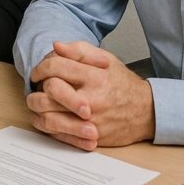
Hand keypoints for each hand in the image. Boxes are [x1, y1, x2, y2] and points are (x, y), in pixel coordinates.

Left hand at [27, 41, 154, 150]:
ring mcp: (91, 121)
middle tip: (36, 88)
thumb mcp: (105, 60)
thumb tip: (56, 46)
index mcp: (94, 76)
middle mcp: (92, 99)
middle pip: (51, 91)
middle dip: (37, 88)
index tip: (38, 72)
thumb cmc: (122, 84)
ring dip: (38, 109)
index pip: (56, 67)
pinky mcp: (90, 137)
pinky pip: (59, 135)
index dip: (41, 67)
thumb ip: (79, 50)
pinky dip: (47, 126)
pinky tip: (46, 117)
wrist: (147, 112)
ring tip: (38, 103)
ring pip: (50, 117)